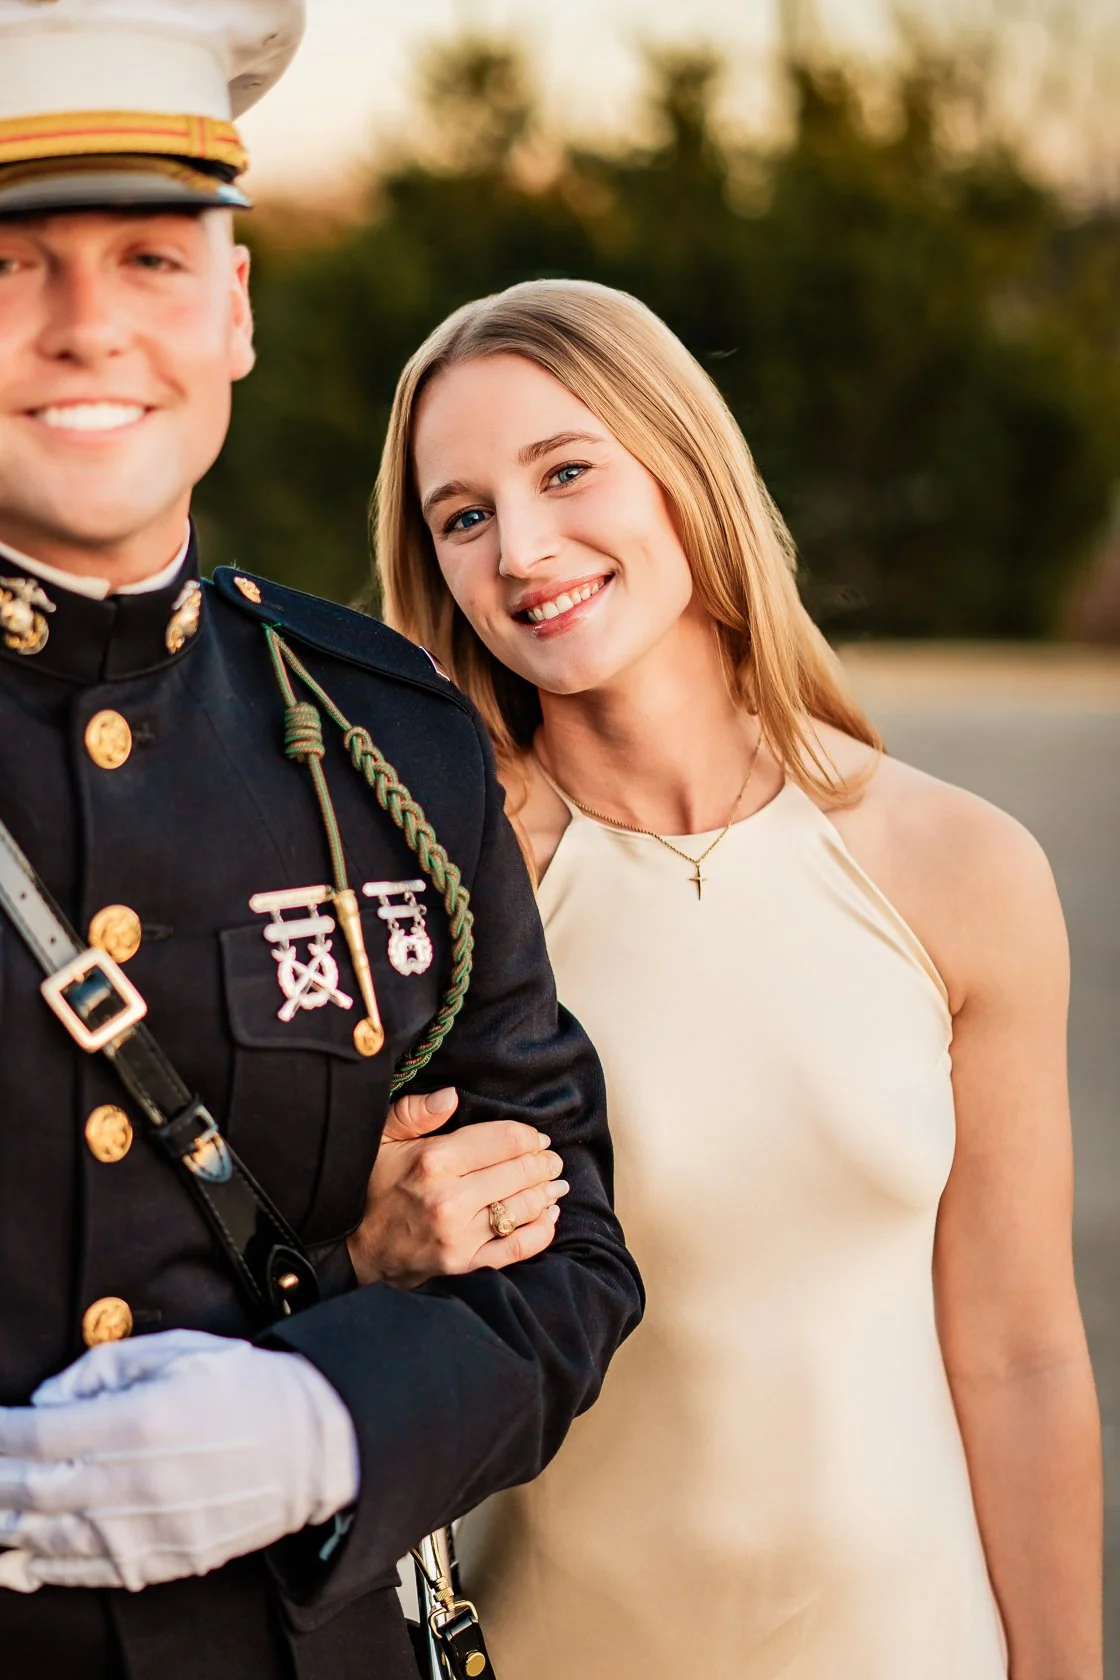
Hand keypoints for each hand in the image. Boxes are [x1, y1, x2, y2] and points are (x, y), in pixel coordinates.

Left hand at [0, 1330, 358, 1592]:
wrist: (313, 1448)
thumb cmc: (246, 1389)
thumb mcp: (179, 1352)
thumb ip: (105, 1367)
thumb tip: (47, 1398)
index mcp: (137, 1421)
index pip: (37, 1434)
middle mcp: (132, 1481)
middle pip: (29, 1491)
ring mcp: (143, 1529)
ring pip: (46, 1537)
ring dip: (4, 1527)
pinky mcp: (158, 1561)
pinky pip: (83, 1571)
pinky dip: (39, 1567)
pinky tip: (14, 1561)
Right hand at [348, 1087, 568, 1287]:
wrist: (349, 1251)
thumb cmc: (368, 1187)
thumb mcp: (380, 1139)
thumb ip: (415, 1113)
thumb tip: (452, 1096)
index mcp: (433, 1161)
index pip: (503, 1140)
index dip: (528, 1136)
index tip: (536, 1137)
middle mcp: (450, 1200)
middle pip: (519, 1172)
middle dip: (542, 1162)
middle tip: (551, 1158)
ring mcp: (460, 1238)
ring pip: (523, 1208)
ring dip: (546, 1192)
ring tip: (555, 1183)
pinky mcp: (465, 1267)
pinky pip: (518, 1249)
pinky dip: (541, 1231)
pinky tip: (549, 1216)